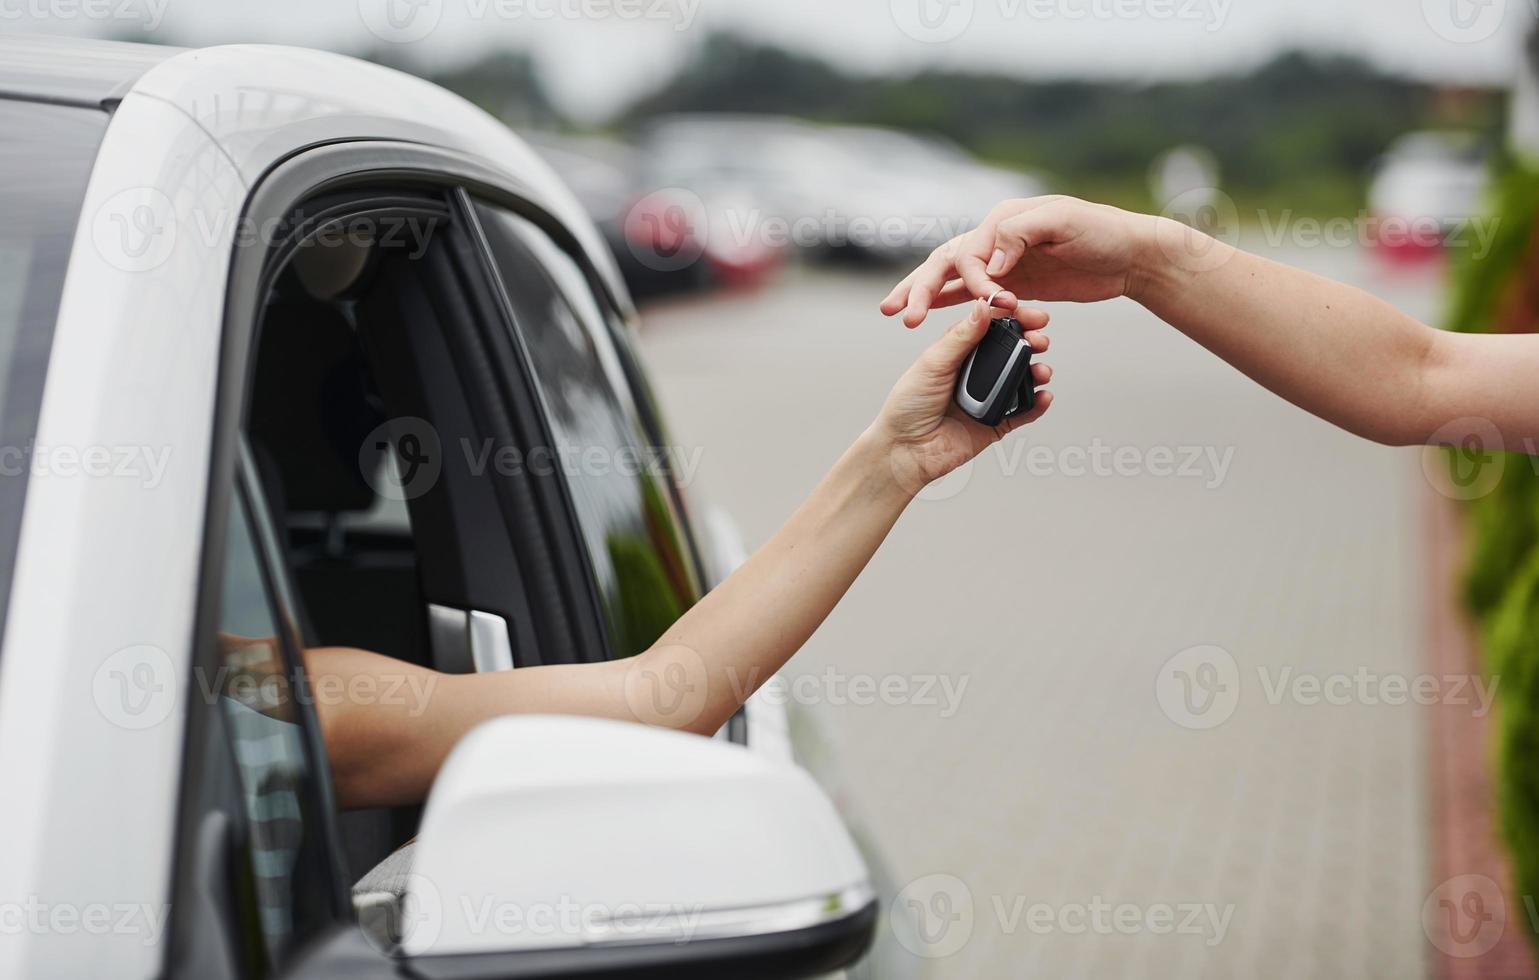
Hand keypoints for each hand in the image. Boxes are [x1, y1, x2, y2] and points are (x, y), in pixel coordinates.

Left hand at [874, 300, 1053, 493]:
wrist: (905, 450)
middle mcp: (975, 371)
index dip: (1013, 318)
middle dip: (1031, 342)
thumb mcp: (933, 363)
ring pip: (1021, 380)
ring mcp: (987, 397)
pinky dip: (1036, 405)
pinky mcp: (995, 422)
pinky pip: (1023, 412)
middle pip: (1012, 350)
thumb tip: (983, 307)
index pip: (992, 327)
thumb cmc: (908, 406)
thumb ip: (961, 336)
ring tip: (1042, 370)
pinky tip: (1043, 396)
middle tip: (1041, 340)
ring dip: (1037, 372)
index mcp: (958, 351)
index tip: (1032, 313)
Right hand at [879, 195, 1161, 327]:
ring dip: (923, 295)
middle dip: (919, 288)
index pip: (969, 252)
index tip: (993, 301)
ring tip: (894, 312)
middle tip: (897, 312)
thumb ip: (1021, 234)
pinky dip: (949, 303)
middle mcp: (997, 240)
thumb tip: (990, 262)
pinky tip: (927, 315)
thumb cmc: (1102, 232)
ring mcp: (1003, 263)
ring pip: (951, 278)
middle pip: (945, 262)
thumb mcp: (1064, 221)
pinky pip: (973, 294)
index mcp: (1004, 221)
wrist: (1131, 254)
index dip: (973, 280)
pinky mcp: (1013, 283)